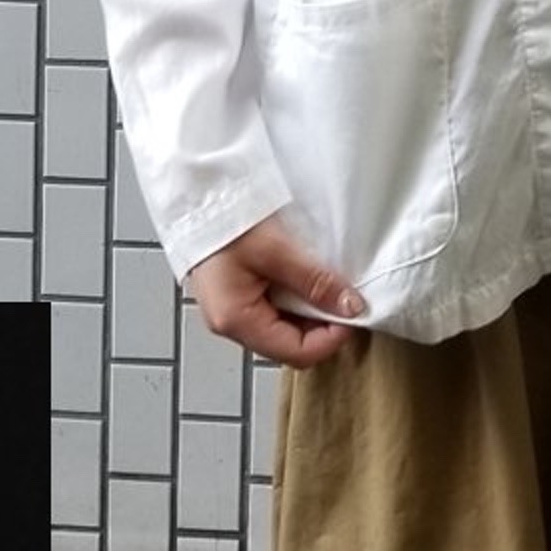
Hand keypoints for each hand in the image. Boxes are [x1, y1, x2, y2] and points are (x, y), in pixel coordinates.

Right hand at [184, 211, 366, 368]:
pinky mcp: (234, 295)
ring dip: (308, 309)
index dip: (332, 337)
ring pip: (282, 327)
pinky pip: (271, 309)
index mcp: (236, 321)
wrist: (197, 196)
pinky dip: (293, 297)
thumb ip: (315, 282)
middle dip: (321, 324)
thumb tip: (351, 307)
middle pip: (290, 344)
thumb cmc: (227, 221)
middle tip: (343, 295)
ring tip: (324, 281)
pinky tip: (302, 276)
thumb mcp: (277, 251)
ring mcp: (230, 311)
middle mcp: (230, 324)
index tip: (353, 310)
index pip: (297, 354)